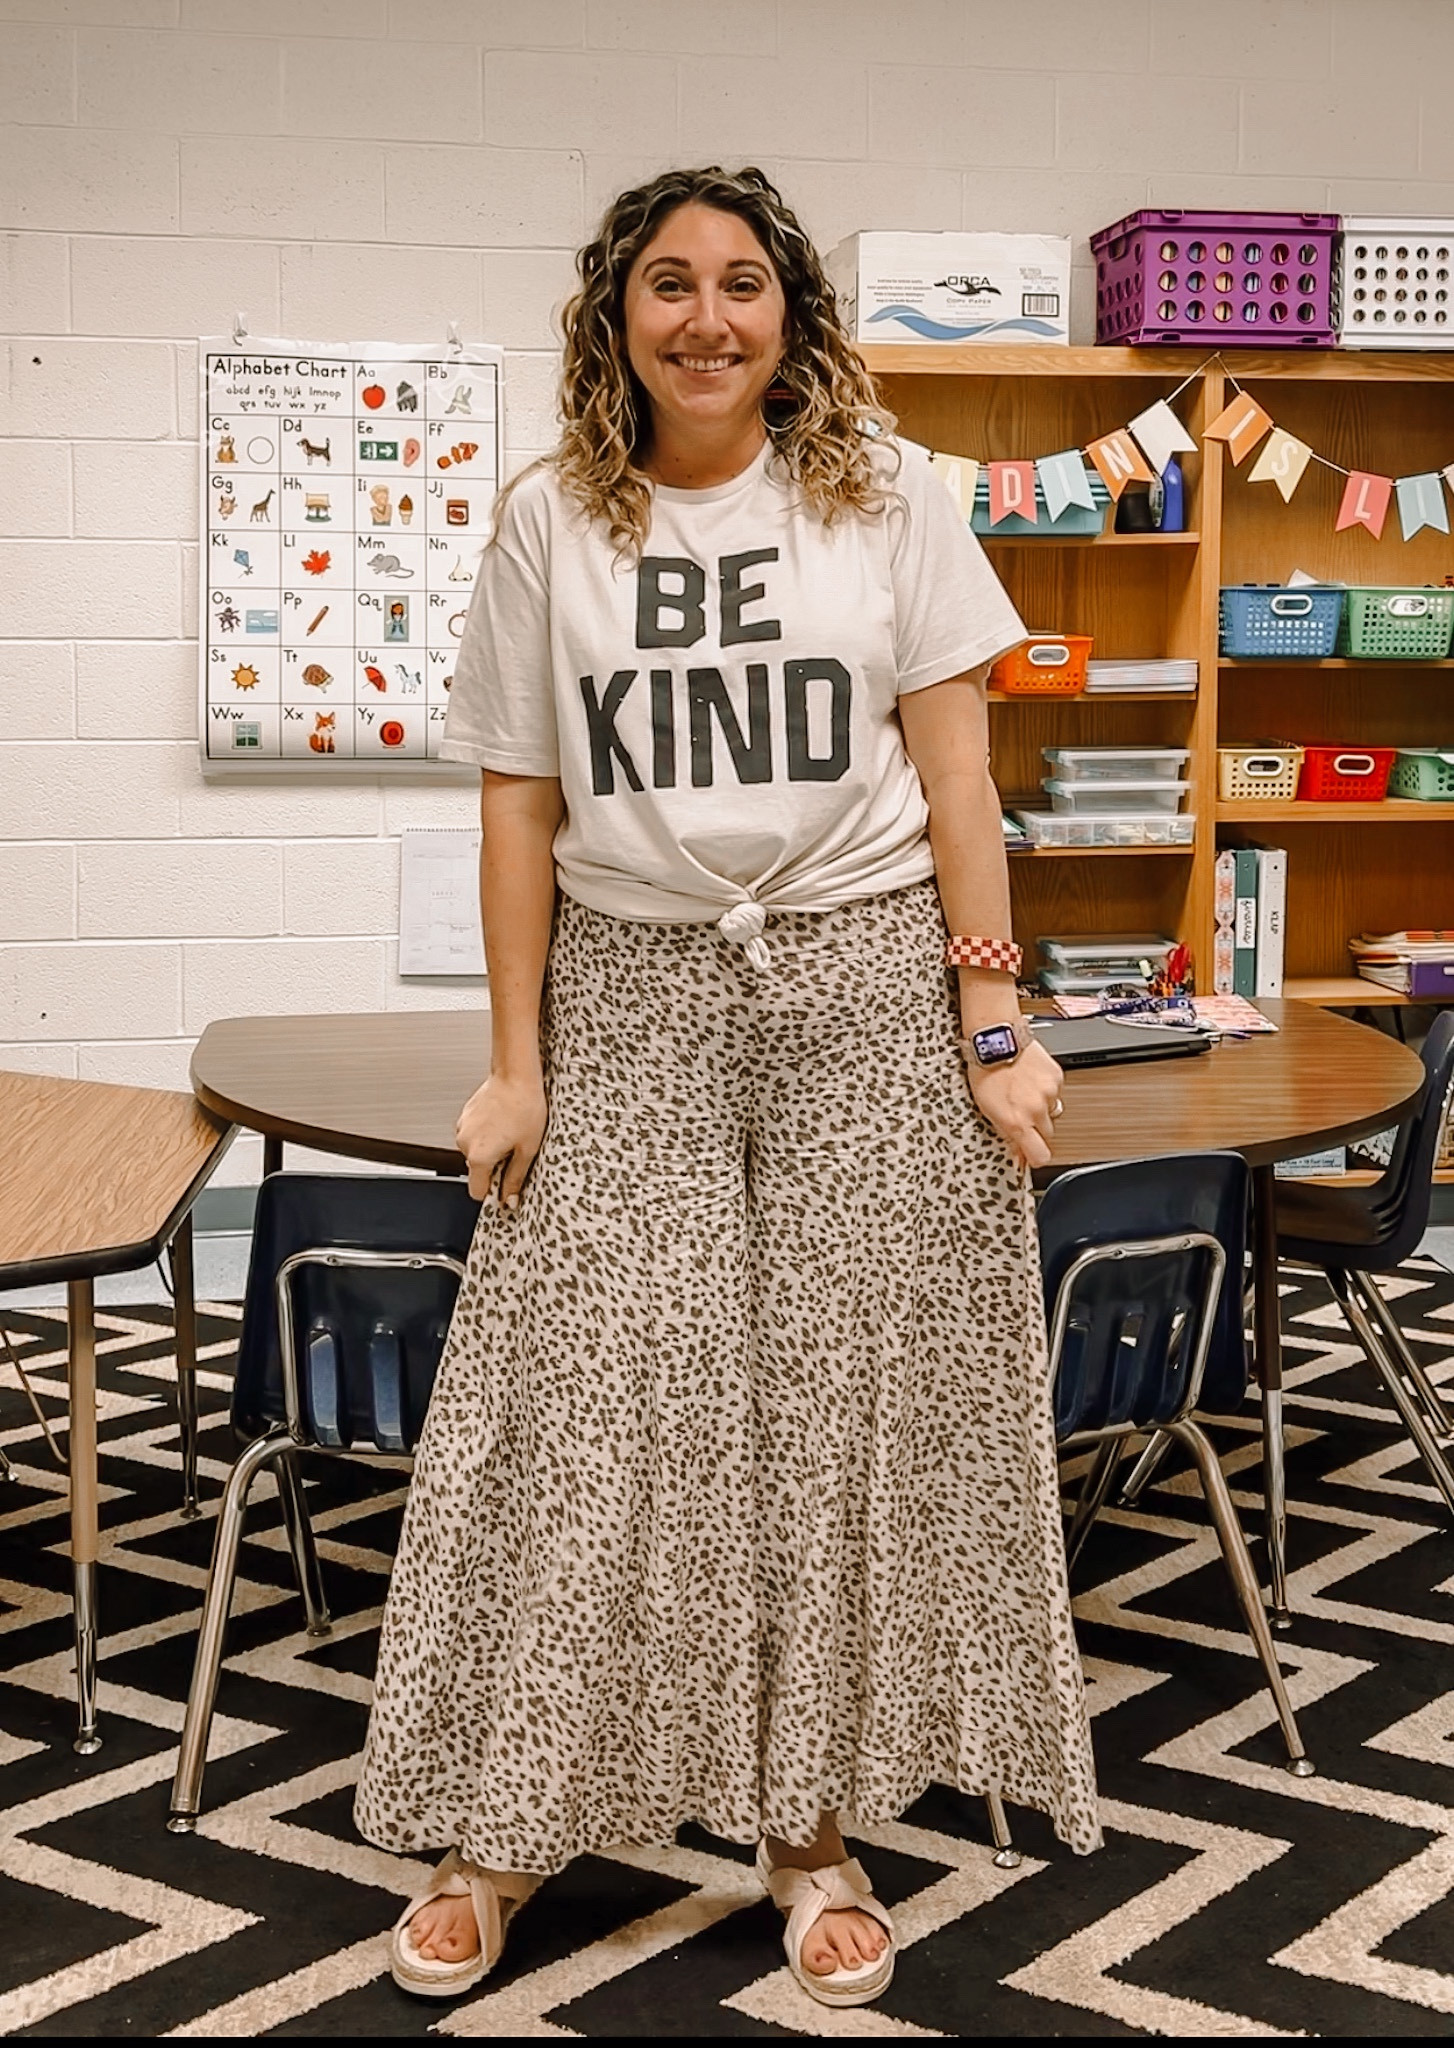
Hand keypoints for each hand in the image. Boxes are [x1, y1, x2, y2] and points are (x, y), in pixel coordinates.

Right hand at [455, 1072, 547, 1205]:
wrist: (516, 1075)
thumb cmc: (524, 1106)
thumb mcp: (527, 1149)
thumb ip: (515, 1178)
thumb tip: (509, 1199)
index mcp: (479, 1156)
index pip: (476, 1191)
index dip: (492, 1191)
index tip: (504, 1186)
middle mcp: (465, 1143)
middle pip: (477, 1169)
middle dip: (495, 1165)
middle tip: (515, 1149)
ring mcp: (463, 1128)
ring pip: (476, 1151)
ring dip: (491, 1148)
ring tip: (510, 1131)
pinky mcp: (465, 1116)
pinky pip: (475, 1135)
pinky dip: (487, 1133)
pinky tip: (503, 1121)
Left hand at [965, 1038, 1062, 1169]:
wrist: (996, 1040)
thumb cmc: (984, 1071)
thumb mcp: (987, 1109)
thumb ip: (1007, 1133)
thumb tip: (1018, 1153)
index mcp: (1017, 1121)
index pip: (1040, 1156)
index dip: (1036, 1158)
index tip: (1031, 1156)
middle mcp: (1036, 1110)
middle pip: (1048, 1134)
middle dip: (1036, 1129)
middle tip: (1021, 1114)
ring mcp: (1049, 1093)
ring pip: (1053, 1112)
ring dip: (1041, 1108)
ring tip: (1023, 1093)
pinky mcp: (1057, 1078)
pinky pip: (1055, 1092)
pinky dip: (1045, 1090)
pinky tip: (1029, 1080)